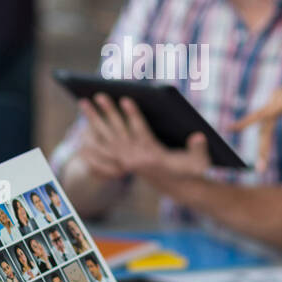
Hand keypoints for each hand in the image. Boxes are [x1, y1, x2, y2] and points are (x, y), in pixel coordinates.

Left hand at [76, 94, 210, 183]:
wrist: (178, 187)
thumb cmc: (190, 169)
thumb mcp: (198, 161)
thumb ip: (199, 149)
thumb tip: (199, 136)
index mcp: (153, 156)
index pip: (140, 131)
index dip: (133, 114)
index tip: (125, 99)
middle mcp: (135, 158)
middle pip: (118, 131)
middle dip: (108, 112)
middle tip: (98, 94)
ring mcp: (125, 160)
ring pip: (106, 137)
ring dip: (94, 119)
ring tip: (84, 102)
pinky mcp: (120, 161)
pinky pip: (102, 147)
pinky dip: (92, 134)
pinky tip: (82, 120)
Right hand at [231, 76, 281, 170]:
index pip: (262, 114)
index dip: (246, 121)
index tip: (230, 129)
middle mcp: (276, 99)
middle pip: (263, 126)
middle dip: (262, 147)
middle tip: (261, 169)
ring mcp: (275, 102)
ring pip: (264, 126)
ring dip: (263, 145)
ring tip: (263, 165)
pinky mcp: (277, 106)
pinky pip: (267, 124)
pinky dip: (265, 137)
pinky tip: (263, 151)